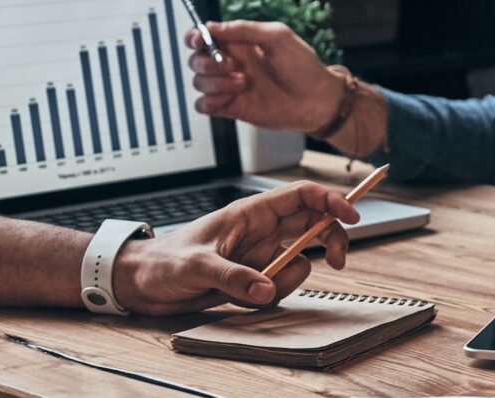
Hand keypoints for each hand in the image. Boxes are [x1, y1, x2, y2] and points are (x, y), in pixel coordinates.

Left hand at [112, 181, 358, 314]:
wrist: (142, 283)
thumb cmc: (163, 261)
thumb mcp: (196, 267)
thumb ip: (233, 277)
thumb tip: (267, 289)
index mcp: (250, 213)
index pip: (300, 195)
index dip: (330, 200)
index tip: (352, 216)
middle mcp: (259, 230)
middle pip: (312, 224)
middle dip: (330, 239)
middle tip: (338, 261)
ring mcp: (258, 254)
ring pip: (299, 261)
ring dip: (288, 279)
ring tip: (256, 289)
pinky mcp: (253, 277)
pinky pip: (279, 285)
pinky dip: (270, 296)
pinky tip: (239, 299)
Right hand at [186, 21, 343, 132]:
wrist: (316, 100)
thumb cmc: (303, 66)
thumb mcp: (278, 37)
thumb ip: (245, 29)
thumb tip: (213, 26)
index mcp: (239, 43)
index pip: (203, 36)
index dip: (194, 37)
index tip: (200, 40)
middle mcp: (231, 63)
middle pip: (196, 59)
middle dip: (209, 62)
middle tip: (234, 65)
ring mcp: (229, 86)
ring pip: (198, 82)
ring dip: (216, 82)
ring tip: (244, 82)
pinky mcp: (231, 107)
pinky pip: (203, 105)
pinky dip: (211, 101)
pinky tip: (232, 98)